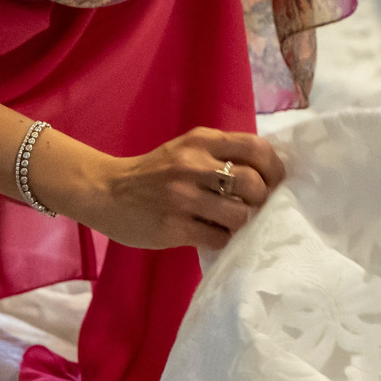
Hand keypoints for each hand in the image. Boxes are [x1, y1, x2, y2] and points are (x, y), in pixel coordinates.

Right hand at [39, 126, 281, 250]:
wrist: (105, 191)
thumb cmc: (155, 172)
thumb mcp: (187, 149)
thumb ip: (222, 155)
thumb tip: (268, 178)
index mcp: (202, 141)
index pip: (257, 149)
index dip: (274, 170)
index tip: (274, 184)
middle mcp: (192, 164)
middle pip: (253, 184)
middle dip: (261, 201)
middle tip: (253, 208)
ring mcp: (181, 196)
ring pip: (239, 215)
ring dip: (241, 223)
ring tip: (229, 223)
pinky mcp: (173, 226)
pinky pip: (218, 237)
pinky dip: (222, 239)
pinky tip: (211, 234)